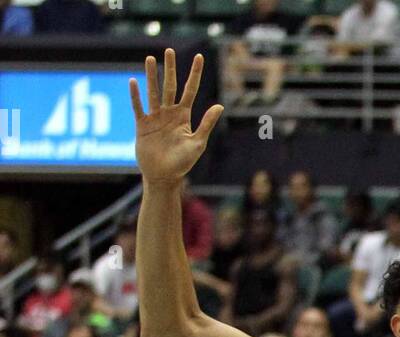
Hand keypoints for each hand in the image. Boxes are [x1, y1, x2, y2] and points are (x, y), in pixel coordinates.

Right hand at [131, 50, 223, 185]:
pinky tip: (133, 81)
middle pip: (170, 86)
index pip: (190, 90)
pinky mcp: (142, 125)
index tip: (199, 57)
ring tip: (149, 59)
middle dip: (170, 68)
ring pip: (153, 92)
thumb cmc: (183, 163)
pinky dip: (136, 96)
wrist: (164, 177)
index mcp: (184, 117)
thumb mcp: (197, 143)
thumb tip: (219, 106)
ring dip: (151, 76)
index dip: (195, 74)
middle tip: (169, 50)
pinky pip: (138, 107)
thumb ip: (206, 124)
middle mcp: (169, 114)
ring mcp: (155, 118)